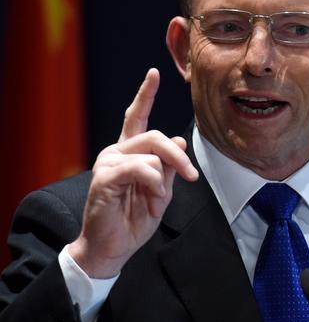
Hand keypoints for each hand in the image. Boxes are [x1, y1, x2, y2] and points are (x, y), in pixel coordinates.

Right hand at [69, 68, 198, 277]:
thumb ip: (168, 166)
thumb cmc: (135, 219)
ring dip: (163, 182)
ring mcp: (108, 163)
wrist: (113, 248)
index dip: (145, 95)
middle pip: (156, 136)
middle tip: (191, 177)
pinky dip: (154, 186)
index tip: (154, 73)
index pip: (136, 117)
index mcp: (129, 153)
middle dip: (178, 156)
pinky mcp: (104, 177)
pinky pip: (142, 169)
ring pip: (152, 154)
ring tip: (156, 203)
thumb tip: (180, 141)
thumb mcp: (161, 191)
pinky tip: (150, 201)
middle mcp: (116, 152)